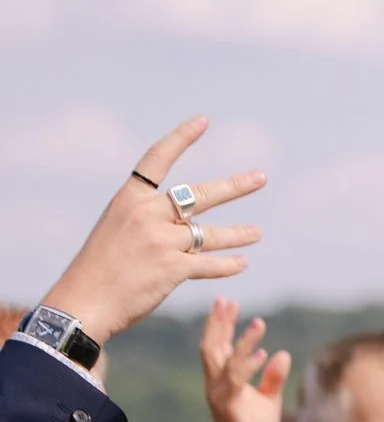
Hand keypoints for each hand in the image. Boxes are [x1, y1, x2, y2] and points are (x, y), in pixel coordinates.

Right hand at [37, 117, 263, 342]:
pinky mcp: (173, 268)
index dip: (180, 138)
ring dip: (239, 234)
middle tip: (261, 177)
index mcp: (129, 199)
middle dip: (235, 186)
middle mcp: (147, 214)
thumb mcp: (116, 229)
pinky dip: (228, 265)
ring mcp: (161, 240)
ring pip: (211, 233)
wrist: (85, 300)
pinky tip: (242, 263)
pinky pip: (211, 264)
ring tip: (257, 233)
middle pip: (199, 195)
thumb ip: (150, 220)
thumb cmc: (99, 268)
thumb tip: (189, 222)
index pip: (157, 159)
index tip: (203, 121)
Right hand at [198, 298, 287, 421]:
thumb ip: (273, 377)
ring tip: (259, 322)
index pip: (217, 345)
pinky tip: (262, 353)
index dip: (220, 323)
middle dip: (219, 322)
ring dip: (242, 340)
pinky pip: (237, 380)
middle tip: (227, 300)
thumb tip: (282, 354)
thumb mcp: (269, 398)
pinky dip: (249, 365)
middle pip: (212, 346)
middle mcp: (215, 382)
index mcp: (221, 378)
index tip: (227, 302)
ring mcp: (219, 393)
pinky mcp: (229, 405)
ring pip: (224, 359)